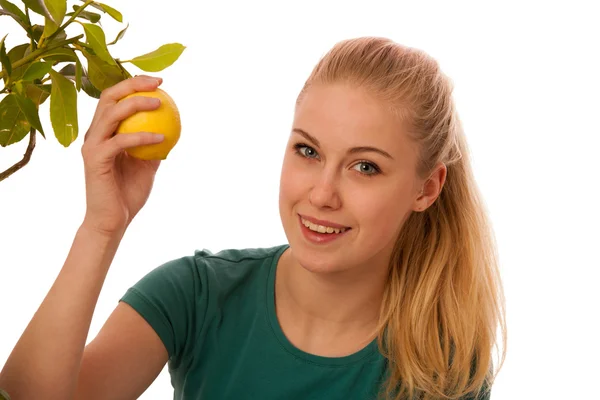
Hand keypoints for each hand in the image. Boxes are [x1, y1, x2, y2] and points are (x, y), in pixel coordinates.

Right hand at [81, 75, 166, 235]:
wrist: (113, 220)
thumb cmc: (129, 193)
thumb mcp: (147, 165)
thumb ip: (154, 145)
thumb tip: (174, 128)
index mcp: (104, 132)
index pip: (116, 99)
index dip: (134, 85)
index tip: (160, 82)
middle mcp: (94, 134)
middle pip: (109, 97)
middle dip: (133, 84)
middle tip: (158, 84)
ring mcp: (91, 145)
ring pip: (111, 114)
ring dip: (136, 104)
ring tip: (159, 104)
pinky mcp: (94, 159)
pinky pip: (120, 141)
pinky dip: (142, 137)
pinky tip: (161, 138)